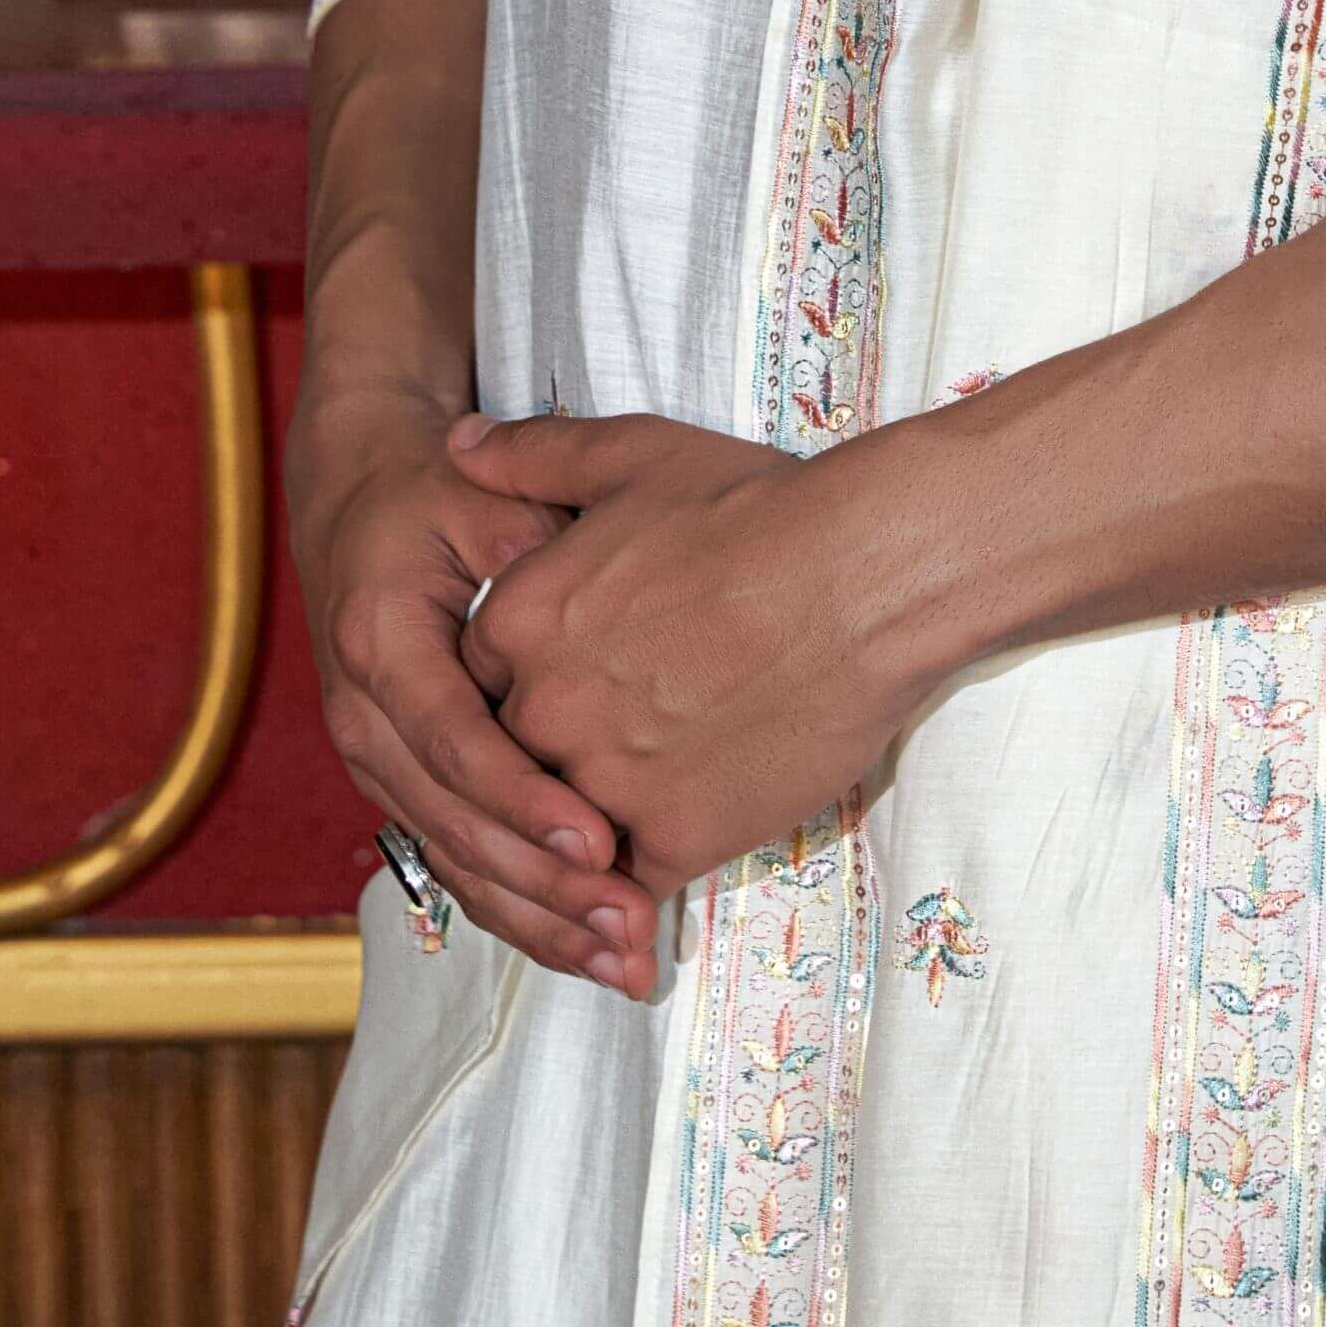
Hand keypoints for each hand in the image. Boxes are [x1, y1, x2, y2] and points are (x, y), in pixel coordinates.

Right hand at [298, 413, 663, 996]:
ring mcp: (377, 759)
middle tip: (629, 925)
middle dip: (544, 885)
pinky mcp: (401, 782)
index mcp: (381, 644)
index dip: (526, 799)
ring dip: (537, 919)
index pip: (454, 742)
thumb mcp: (481, 493)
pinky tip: (584, 946)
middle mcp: (364, 716)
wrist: (358, 495)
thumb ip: (529, 545)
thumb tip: (583, 602)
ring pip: (453, 859)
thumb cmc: (434, 491)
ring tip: (622, 959)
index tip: (599, 839)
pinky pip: (455, 859)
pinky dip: (519, 909)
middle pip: (454, 823)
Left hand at [445, 415, 930, 894]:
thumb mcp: (635, 455)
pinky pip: (633, 879)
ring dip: (588, 826)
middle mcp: (547, 708)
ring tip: (635, 814)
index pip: (476, 679)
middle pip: (516, 755)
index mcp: (521, 620)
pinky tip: (669, 858)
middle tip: (607, 746)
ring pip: (567, 828)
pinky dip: (639, 880)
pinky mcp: (678, 836)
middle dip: (549, 755)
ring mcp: (608, 781)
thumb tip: (459, 446)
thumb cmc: (759, 506)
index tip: (562, 682)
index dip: (518, 683)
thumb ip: (534, 456)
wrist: (866, 578)